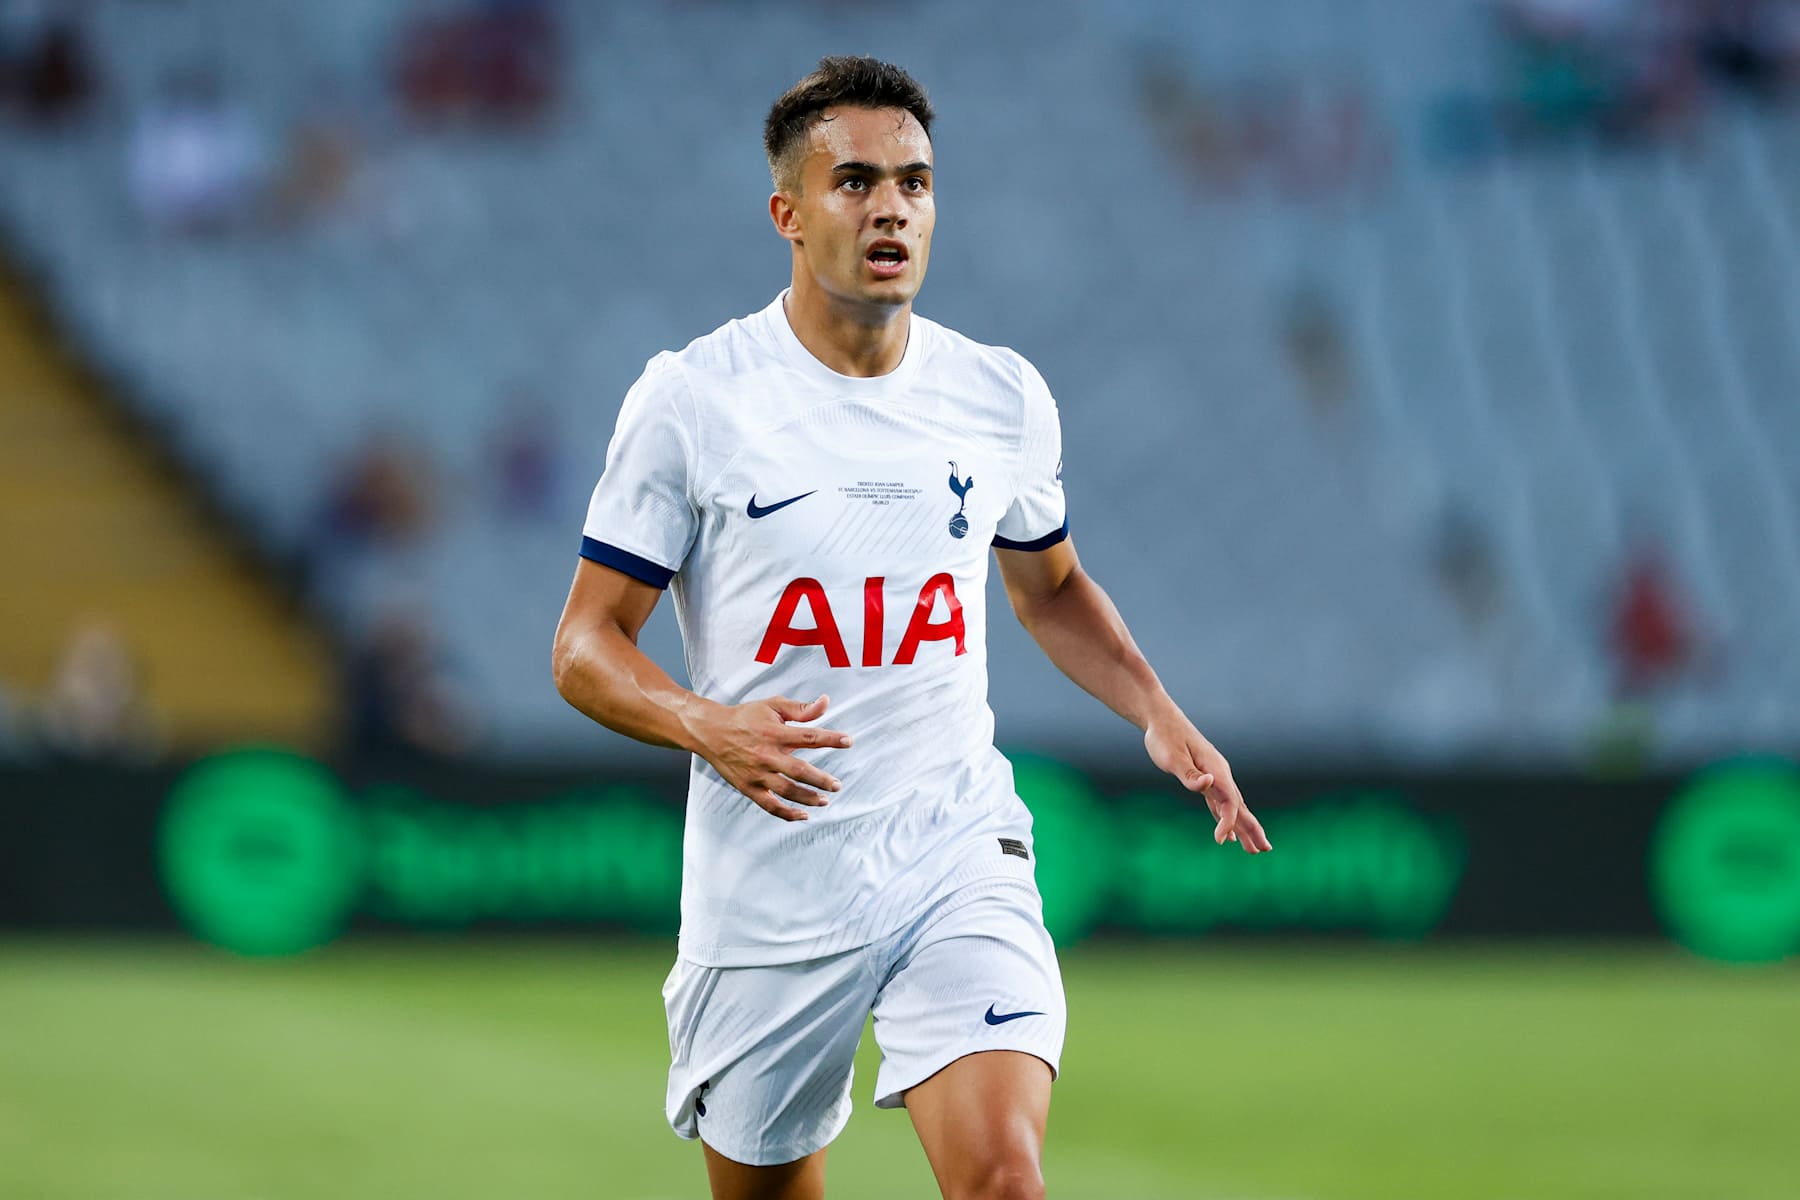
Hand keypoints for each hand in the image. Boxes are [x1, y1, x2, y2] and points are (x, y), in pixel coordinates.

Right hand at [686, 694, 852, 821]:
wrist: (711, 731)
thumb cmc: (745, 717)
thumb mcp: (772, 705)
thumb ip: (800, 708)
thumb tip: (826, 703)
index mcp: (774, 732)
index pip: (809, 736)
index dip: (831, 739)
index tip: (849, 742)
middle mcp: (766, 754)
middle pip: (799, 770)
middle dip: (821, 779)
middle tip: (837, 784)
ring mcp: (757, 773)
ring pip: (786, 790)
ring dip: (808, 797)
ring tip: (825, 799)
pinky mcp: (748, 787)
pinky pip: (769, 806)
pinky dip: (787, 813)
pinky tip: (802, 815)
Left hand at [1144, 716, 1270, 853]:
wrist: (1162, 719)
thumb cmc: (1165, 736)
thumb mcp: (1172, 757)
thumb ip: (1189, 774)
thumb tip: (1207, 783)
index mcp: (1216, 770)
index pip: (1229, 802)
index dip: (1228, 822)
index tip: (1220, 841)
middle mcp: (1219, 774)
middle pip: (1239, 806)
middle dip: (1252, 829)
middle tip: (1264, 850)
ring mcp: (1214, 776)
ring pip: (1233, 807)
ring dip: (1244, 828)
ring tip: (1254, 849)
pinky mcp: (1206, 778)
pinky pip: (1220, 804)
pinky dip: (1227, 820)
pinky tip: (1231, 834)